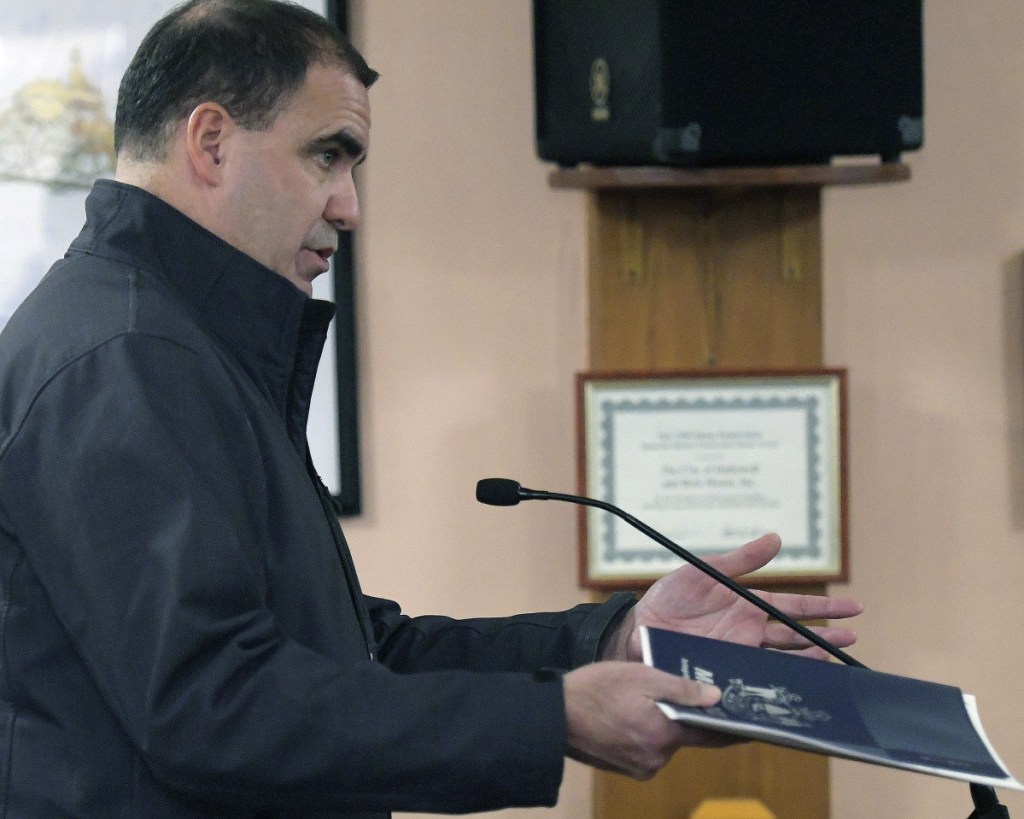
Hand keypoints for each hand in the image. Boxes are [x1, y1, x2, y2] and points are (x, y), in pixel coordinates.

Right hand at [562, 661, 733, 778]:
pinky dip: (645, 732)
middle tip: (677, 690)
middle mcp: (657, 758)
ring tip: (642, 698)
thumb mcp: (640, 676)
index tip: (755, 725)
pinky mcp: (625, 767)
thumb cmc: (594, 690)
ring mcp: (640, 766)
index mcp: (665, 734)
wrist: (552, 717)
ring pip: (664, 740)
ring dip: (661, 722)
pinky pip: (647, 748)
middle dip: (685, 715)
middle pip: (685, 735)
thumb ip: (680, 688)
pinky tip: (628, 714)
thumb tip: (717, 699)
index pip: (713, 735)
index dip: (734, 728)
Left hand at [603, 533, 862, 662]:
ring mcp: (740, 653)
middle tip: (854, 638)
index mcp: (747, 606)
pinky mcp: (727, 671)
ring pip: (786, 659)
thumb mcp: (704, 571)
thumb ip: (740, 560)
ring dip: (812, 659)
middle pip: (797, 636)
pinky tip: (803, 686)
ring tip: (839, 660)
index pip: (794, 607)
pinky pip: (760, 678)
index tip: (853, 609)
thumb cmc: (668, 597)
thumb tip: (776, 539)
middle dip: (827, 637)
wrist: (640, 629)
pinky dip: (782, 682)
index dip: (823, 608)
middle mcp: (749, 632)